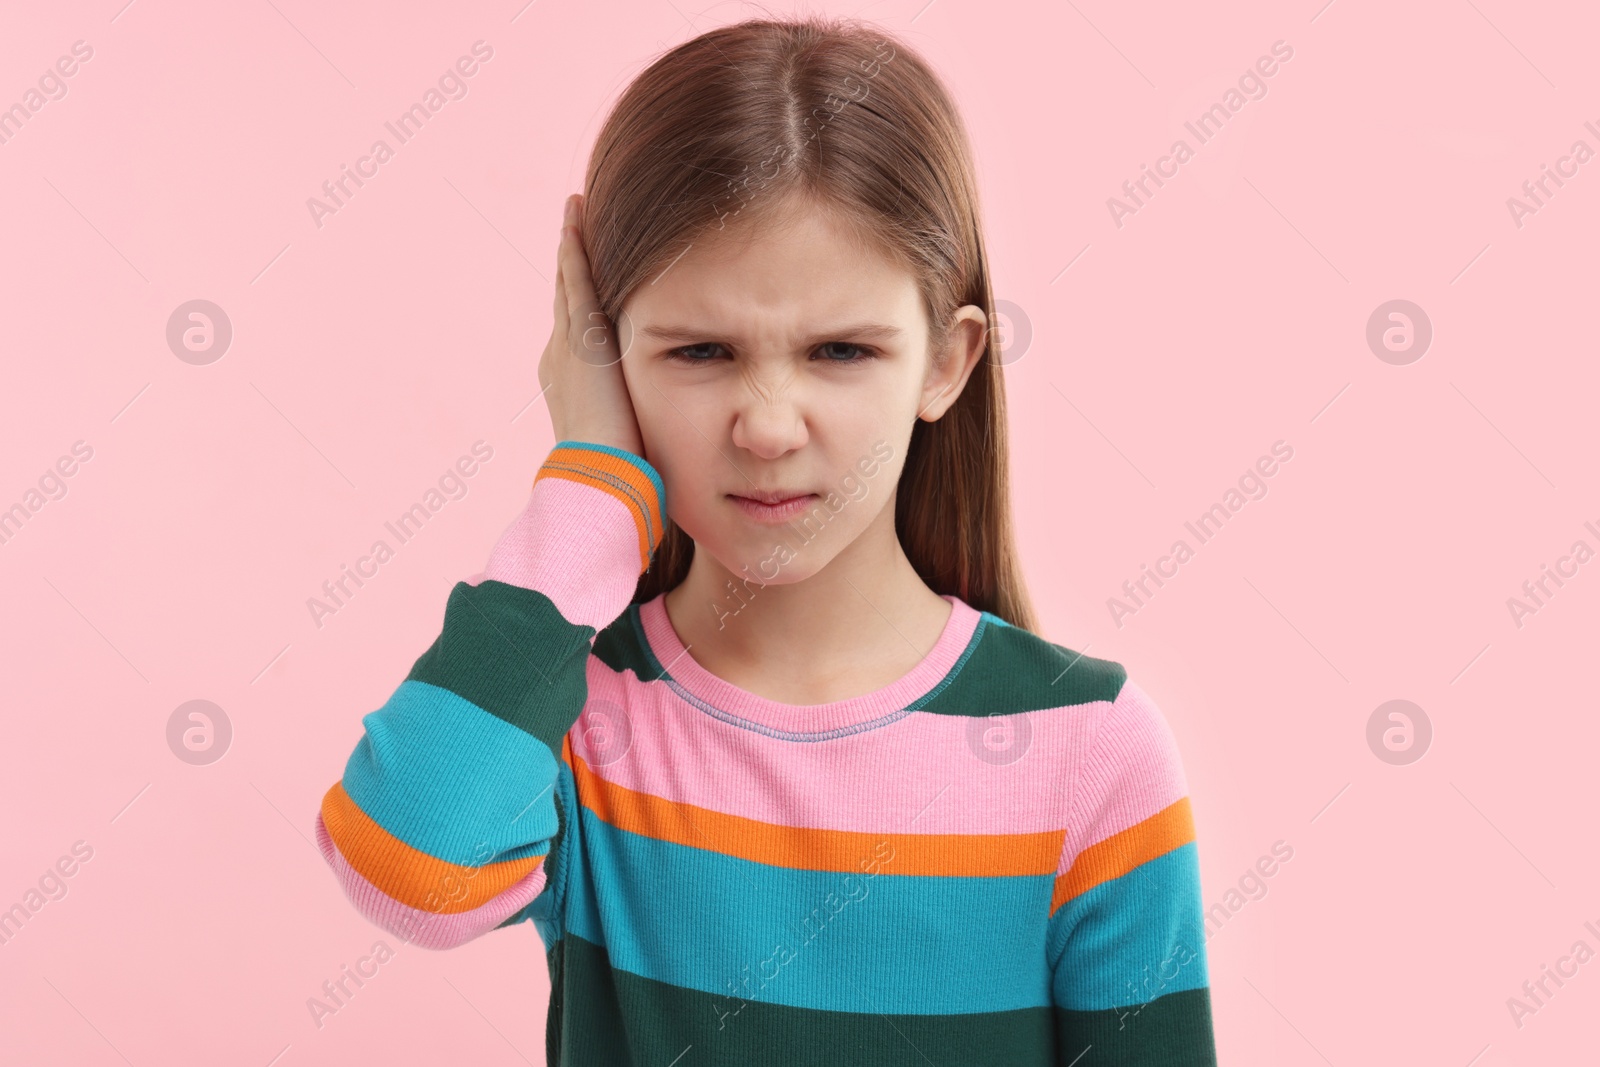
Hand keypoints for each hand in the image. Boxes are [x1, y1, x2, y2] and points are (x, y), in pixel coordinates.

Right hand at [539, 194, 644, 456]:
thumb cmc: (623, 470)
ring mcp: (566, 343)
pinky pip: (575, 279)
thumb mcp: (632, 434)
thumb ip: (643, 416)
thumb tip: (667, 429)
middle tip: (573, 223)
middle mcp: (560, 355)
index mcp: (571, 378)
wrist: (598, 475)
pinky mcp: (579, 335)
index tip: (586, 268)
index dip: (581, 296)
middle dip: (571, 261)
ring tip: (574, 209)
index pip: (578, 326)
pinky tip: (577, 216)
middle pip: (567, 295)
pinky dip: (574, 247)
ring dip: (571, 244)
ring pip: (568, 281)